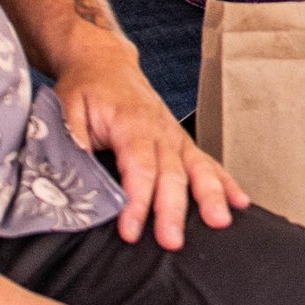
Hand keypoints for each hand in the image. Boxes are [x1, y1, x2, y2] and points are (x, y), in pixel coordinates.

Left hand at [53, 33, 247, 249]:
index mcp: (131, 121)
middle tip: (172, 241)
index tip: (130, 230)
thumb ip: (72, 143)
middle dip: (174, 209)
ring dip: (210, 195)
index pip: (139, 167)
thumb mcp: (67, 110)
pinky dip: (224, 182)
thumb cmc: (87, 87)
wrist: (105, 63)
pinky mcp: (180, 140)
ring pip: (197, 166)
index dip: (137, 201)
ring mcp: (174, 134)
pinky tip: (238, 201)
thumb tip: (71, 177)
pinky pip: (206, 162)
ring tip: (219, 221)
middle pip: (172, 172)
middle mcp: (159, 128)